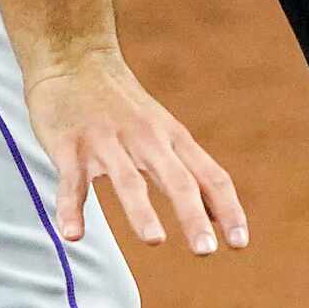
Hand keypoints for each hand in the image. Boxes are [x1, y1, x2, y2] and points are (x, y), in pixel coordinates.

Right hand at [25, 50, 245, 253]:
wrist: (72, 56)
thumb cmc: (122, 104)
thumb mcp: (164, 130)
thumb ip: (190, 172)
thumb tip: (218, 216)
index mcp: (172, 139)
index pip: (210, 177)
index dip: (228, 210)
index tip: (239, 244)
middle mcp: (145, 139)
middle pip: (177, 180)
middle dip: (193, 216)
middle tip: (206, 251)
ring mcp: (106, 142)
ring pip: (128, 180)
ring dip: (142, 211)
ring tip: (156, 240)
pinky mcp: (69, 146)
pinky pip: (72, 183)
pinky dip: (71, 209)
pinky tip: (73, 235)